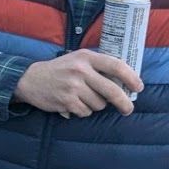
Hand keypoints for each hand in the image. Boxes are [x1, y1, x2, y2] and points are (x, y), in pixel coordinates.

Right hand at [12, 49, 142, 117]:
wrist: (30, 79)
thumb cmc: (59, 70)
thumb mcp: (77, 60)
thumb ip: (98, 67)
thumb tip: (124, 83)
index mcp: (86, 57)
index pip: (116, 66)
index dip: (131, 77)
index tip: (138, 87)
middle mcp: (80, 70)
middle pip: (112, 90)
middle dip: (123, 102)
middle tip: (127, 109)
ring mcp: (73, 86)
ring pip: (99, 104)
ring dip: (96, 105)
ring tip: (84, 99)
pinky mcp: (67, 101)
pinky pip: (86, 112)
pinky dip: (83, 111)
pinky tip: (74, 104)